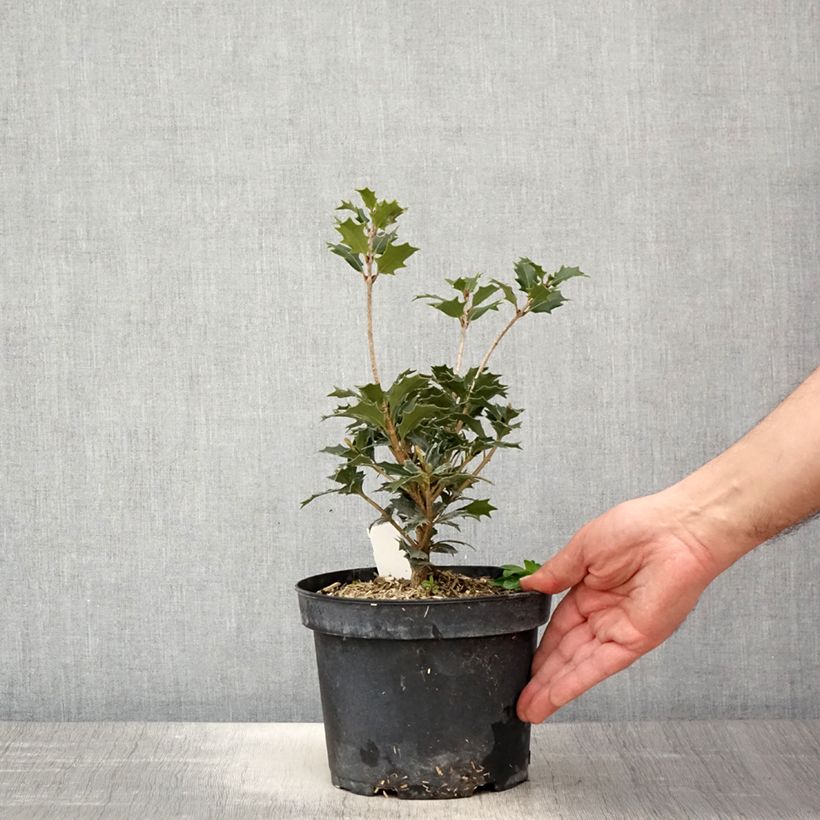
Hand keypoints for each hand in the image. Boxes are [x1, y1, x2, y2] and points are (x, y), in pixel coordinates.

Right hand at [516, 491, 721, 722]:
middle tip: (519, 699)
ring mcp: (618, 630)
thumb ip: (555, 573)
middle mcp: (604, 615)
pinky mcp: (634, 640)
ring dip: (553, 689)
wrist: (677, 530)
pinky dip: (575, 683)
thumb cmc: (638, 527)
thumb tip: (528, 586)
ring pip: (578, 665)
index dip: (540, 647)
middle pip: (566, 653)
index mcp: (590, 591)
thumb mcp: (583, 548)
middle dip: (542, 677)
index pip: (559, 627)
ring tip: (528, 709)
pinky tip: (552, 697)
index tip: (520, 663)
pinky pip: (598, 666)